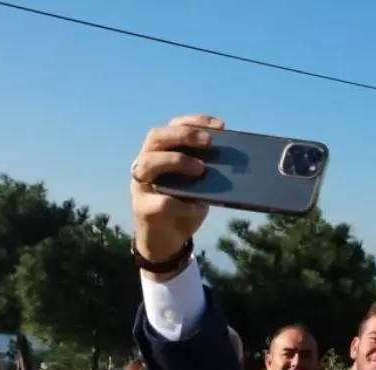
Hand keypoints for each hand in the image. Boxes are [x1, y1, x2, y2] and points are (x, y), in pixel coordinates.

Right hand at [130, 114, 225, 267]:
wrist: (167, 241)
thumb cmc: (185, 206)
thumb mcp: (199, 185)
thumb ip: (207, 170)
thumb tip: (234, 160)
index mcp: (161, 153)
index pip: (173, 126)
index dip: (195, 121)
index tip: (220, 126)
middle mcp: (146, 164)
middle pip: (156, 137)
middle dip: (183, 135)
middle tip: (209, 142)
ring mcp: (141, 186)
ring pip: (148, 163)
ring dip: (176, 161)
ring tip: (201, 169)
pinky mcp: (143, 209)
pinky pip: (160, 202)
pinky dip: (181, 204)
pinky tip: (196, 206)